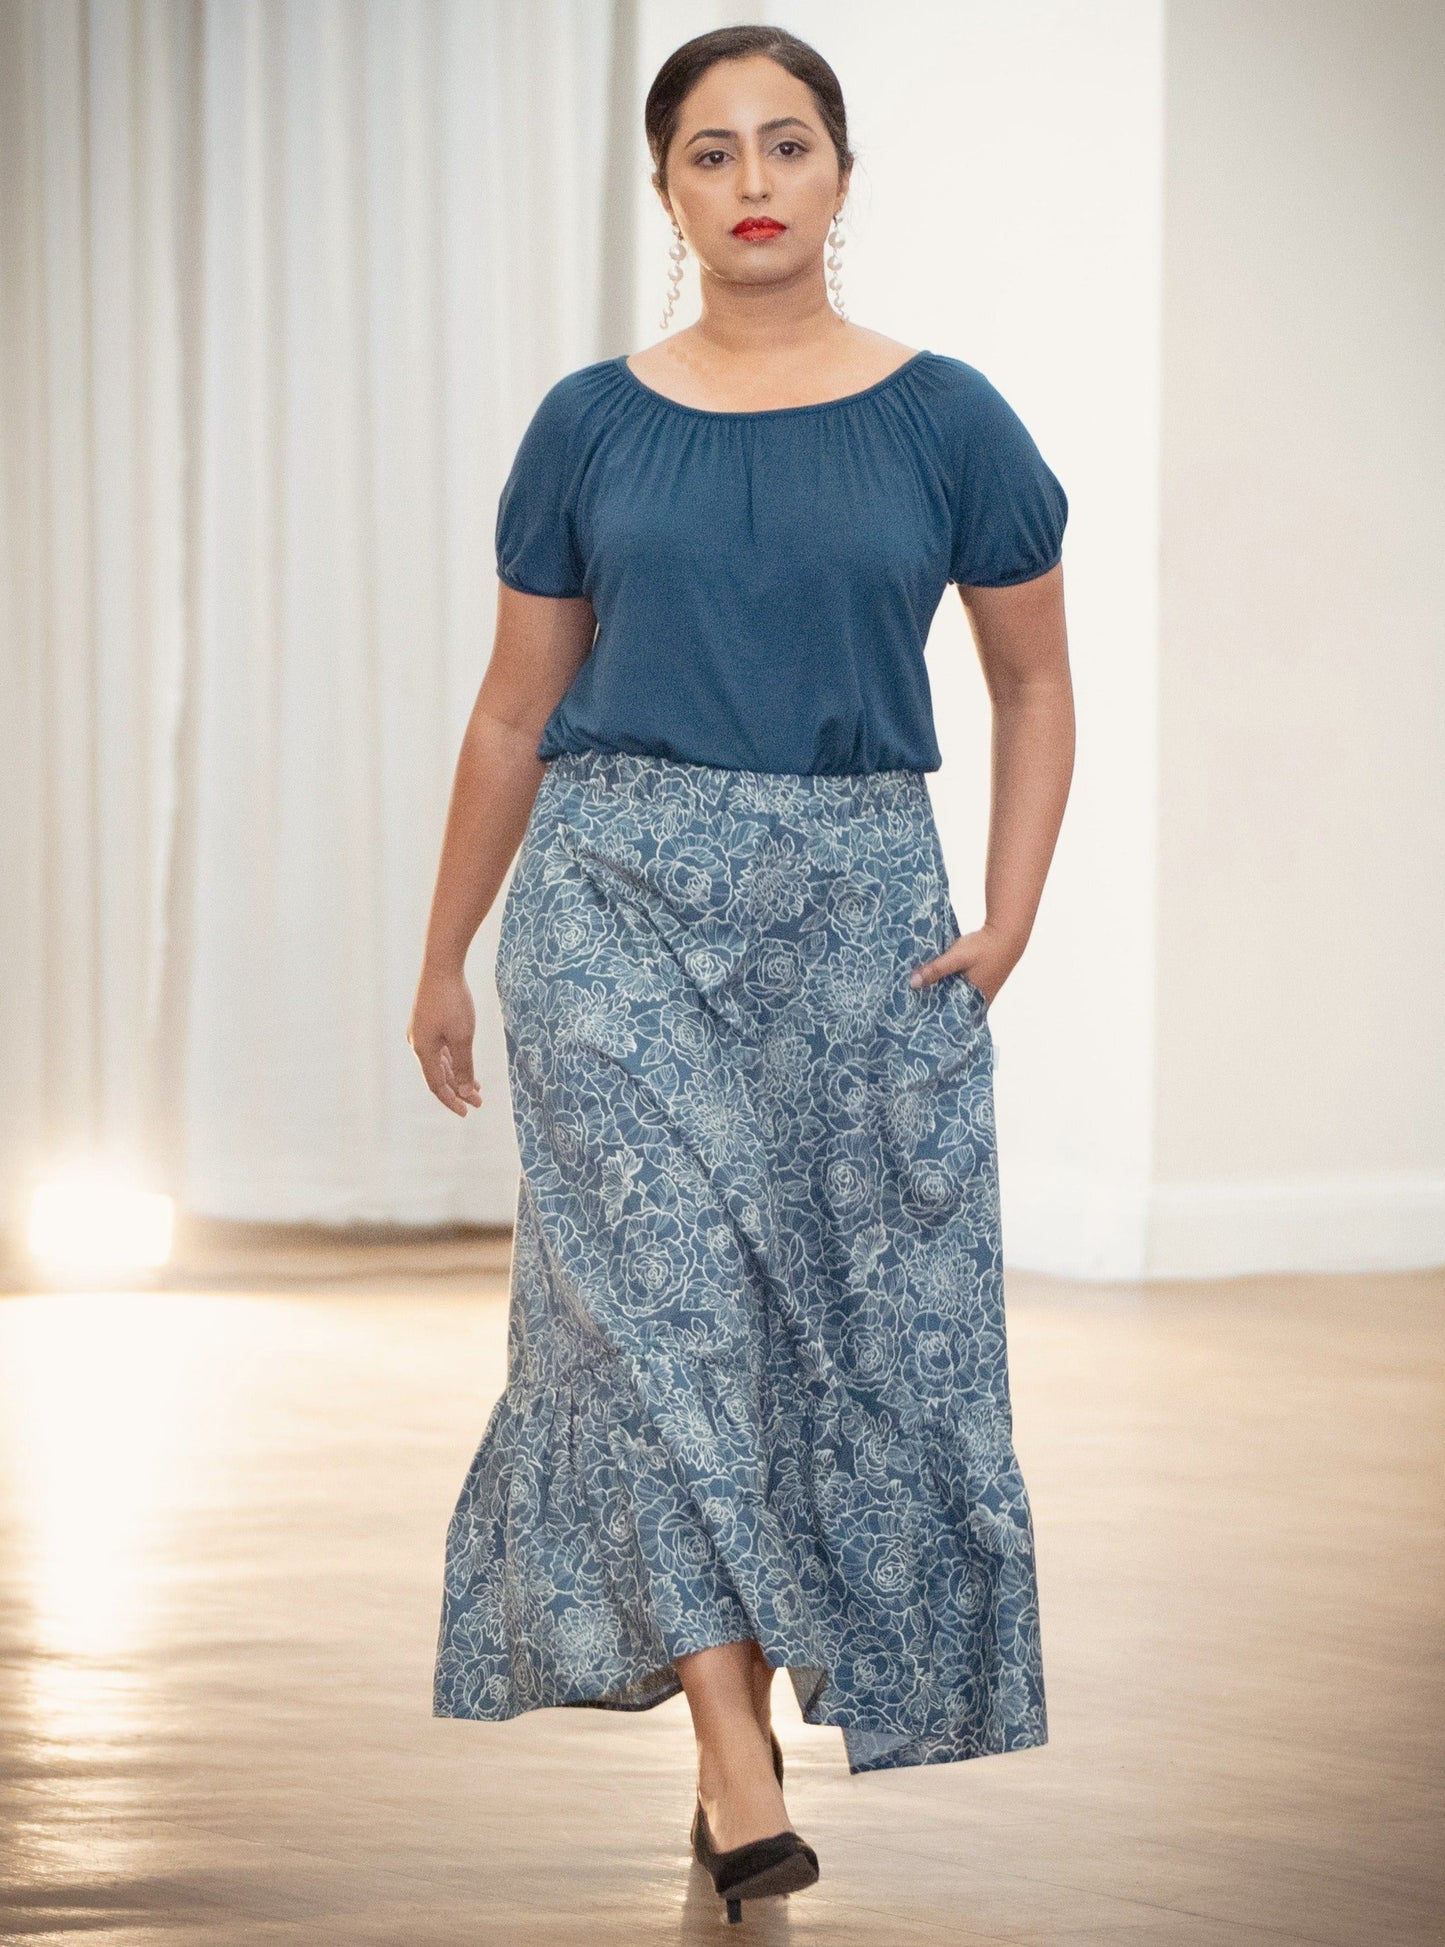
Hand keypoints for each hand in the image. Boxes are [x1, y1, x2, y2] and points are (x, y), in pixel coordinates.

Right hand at [407, 967, 483, 1115]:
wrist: (441, 966)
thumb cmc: (452, 1001)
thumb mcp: (463, 1038)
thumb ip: (463, 1067)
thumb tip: (465, 1092)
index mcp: (423, 1051)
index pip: (437, 1085)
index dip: (452, 1101)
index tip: (468, 1112)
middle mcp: (418, 1043)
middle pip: (437, 1075)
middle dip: (458, 1090)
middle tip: (478, 1102)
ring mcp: (421, 1031)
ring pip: (439, 1062)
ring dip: (456, 1075)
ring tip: (475, 1087)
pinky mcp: (427, 1020)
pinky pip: (439, 1048)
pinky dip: (452, 1059)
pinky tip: (464, 1062)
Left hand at [908, 921, 1021, 1005]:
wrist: (1007, 934)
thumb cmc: (984, 947)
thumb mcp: (956, 957)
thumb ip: (936, 970)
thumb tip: (913, 983)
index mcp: (975, 1000)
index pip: (951, 1016)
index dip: (935, 1015)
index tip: (917, 1014)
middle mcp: (980, 1001)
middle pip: (954, 1007)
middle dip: (937, 1005)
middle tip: (915, 1005)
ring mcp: (983, 992)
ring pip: (958, 998)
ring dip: (944, 995)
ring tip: (923, 994)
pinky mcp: (983, 983)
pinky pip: (963, 989)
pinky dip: (952, 987)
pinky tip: (940, 982)